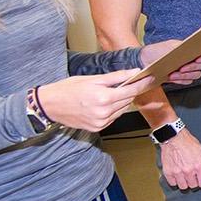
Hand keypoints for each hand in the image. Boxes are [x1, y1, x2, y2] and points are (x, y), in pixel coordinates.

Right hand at [38, 72, 155, 132]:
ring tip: (110, 93)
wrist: (49, 105)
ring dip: (121, 101)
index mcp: (103, 98)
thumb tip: (134, 72)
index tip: (150, 78)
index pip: (131, 91)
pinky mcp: (97, 128)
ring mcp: (100, 122)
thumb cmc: (69, 89)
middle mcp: (104, 112)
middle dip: (130, 91)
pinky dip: (113, 110)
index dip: (142, 84)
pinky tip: (104, 104)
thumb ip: (116, 77)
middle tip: (129, 82)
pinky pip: (113, 118)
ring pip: (121, 110)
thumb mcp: (93, 79)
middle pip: (127, 100)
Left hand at [139, 41, 200, 85]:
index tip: (199, 58)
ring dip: (187, 75)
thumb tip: (194, 47)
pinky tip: (172, 77)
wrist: (144, 60)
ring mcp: (190, 69)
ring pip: (197, 75)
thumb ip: (185, 47)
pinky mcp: (183, 78)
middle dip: (194, 67)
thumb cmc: (158, 50)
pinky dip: (181, 80)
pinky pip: (188, 81)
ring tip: (175, 73)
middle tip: (183, 67)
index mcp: (196, 49)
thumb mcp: (172, 46)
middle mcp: (196, 59)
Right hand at [159, 127, 200, 190]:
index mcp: (199, 166)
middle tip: (192, 176)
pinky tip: (177, 175)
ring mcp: (177, 172)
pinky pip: (173, 183)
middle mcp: (188, 170)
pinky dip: (175, 181)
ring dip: (184, 182)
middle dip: (194, 181)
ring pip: (183, 186)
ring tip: (184, 176)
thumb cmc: (188, 142)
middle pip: (193, 185)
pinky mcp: (168, 172)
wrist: (174, 138)